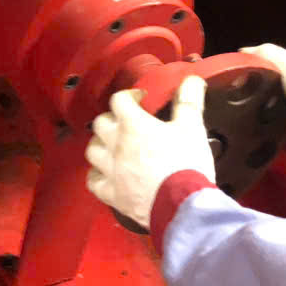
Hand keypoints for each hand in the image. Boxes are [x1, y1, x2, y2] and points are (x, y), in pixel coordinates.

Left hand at [84, 78, 215, 229]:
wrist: (183, 206)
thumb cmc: (187, 163)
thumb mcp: (192, 127)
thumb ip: (189, 101)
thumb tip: (193, 79)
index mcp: (133, 124)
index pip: (119, 100)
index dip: (129, 96)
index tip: (141, 100)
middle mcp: (115, 144)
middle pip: (100, 123)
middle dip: (113, 120)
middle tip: (128, 124)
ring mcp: (110, 170)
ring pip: (92, 150)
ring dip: (101, 145)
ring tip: (115, 147)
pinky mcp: (111, 194)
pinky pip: (93, 181)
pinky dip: (98, 176)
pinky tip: (108, 175)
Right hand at [240, 44, 285, 160]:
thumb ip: (271, 54)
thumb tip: (244, 50)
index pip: (272, 60)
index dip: (254, 62)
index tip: (235, 68)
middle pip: (269, 81)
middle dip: (253, 84)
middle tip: (233, 89)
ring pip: (268, 101)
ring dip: (255, 103)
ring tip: (236, 105)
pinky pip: (271, 121)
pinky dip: (262, 121)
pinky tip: (248, 121)